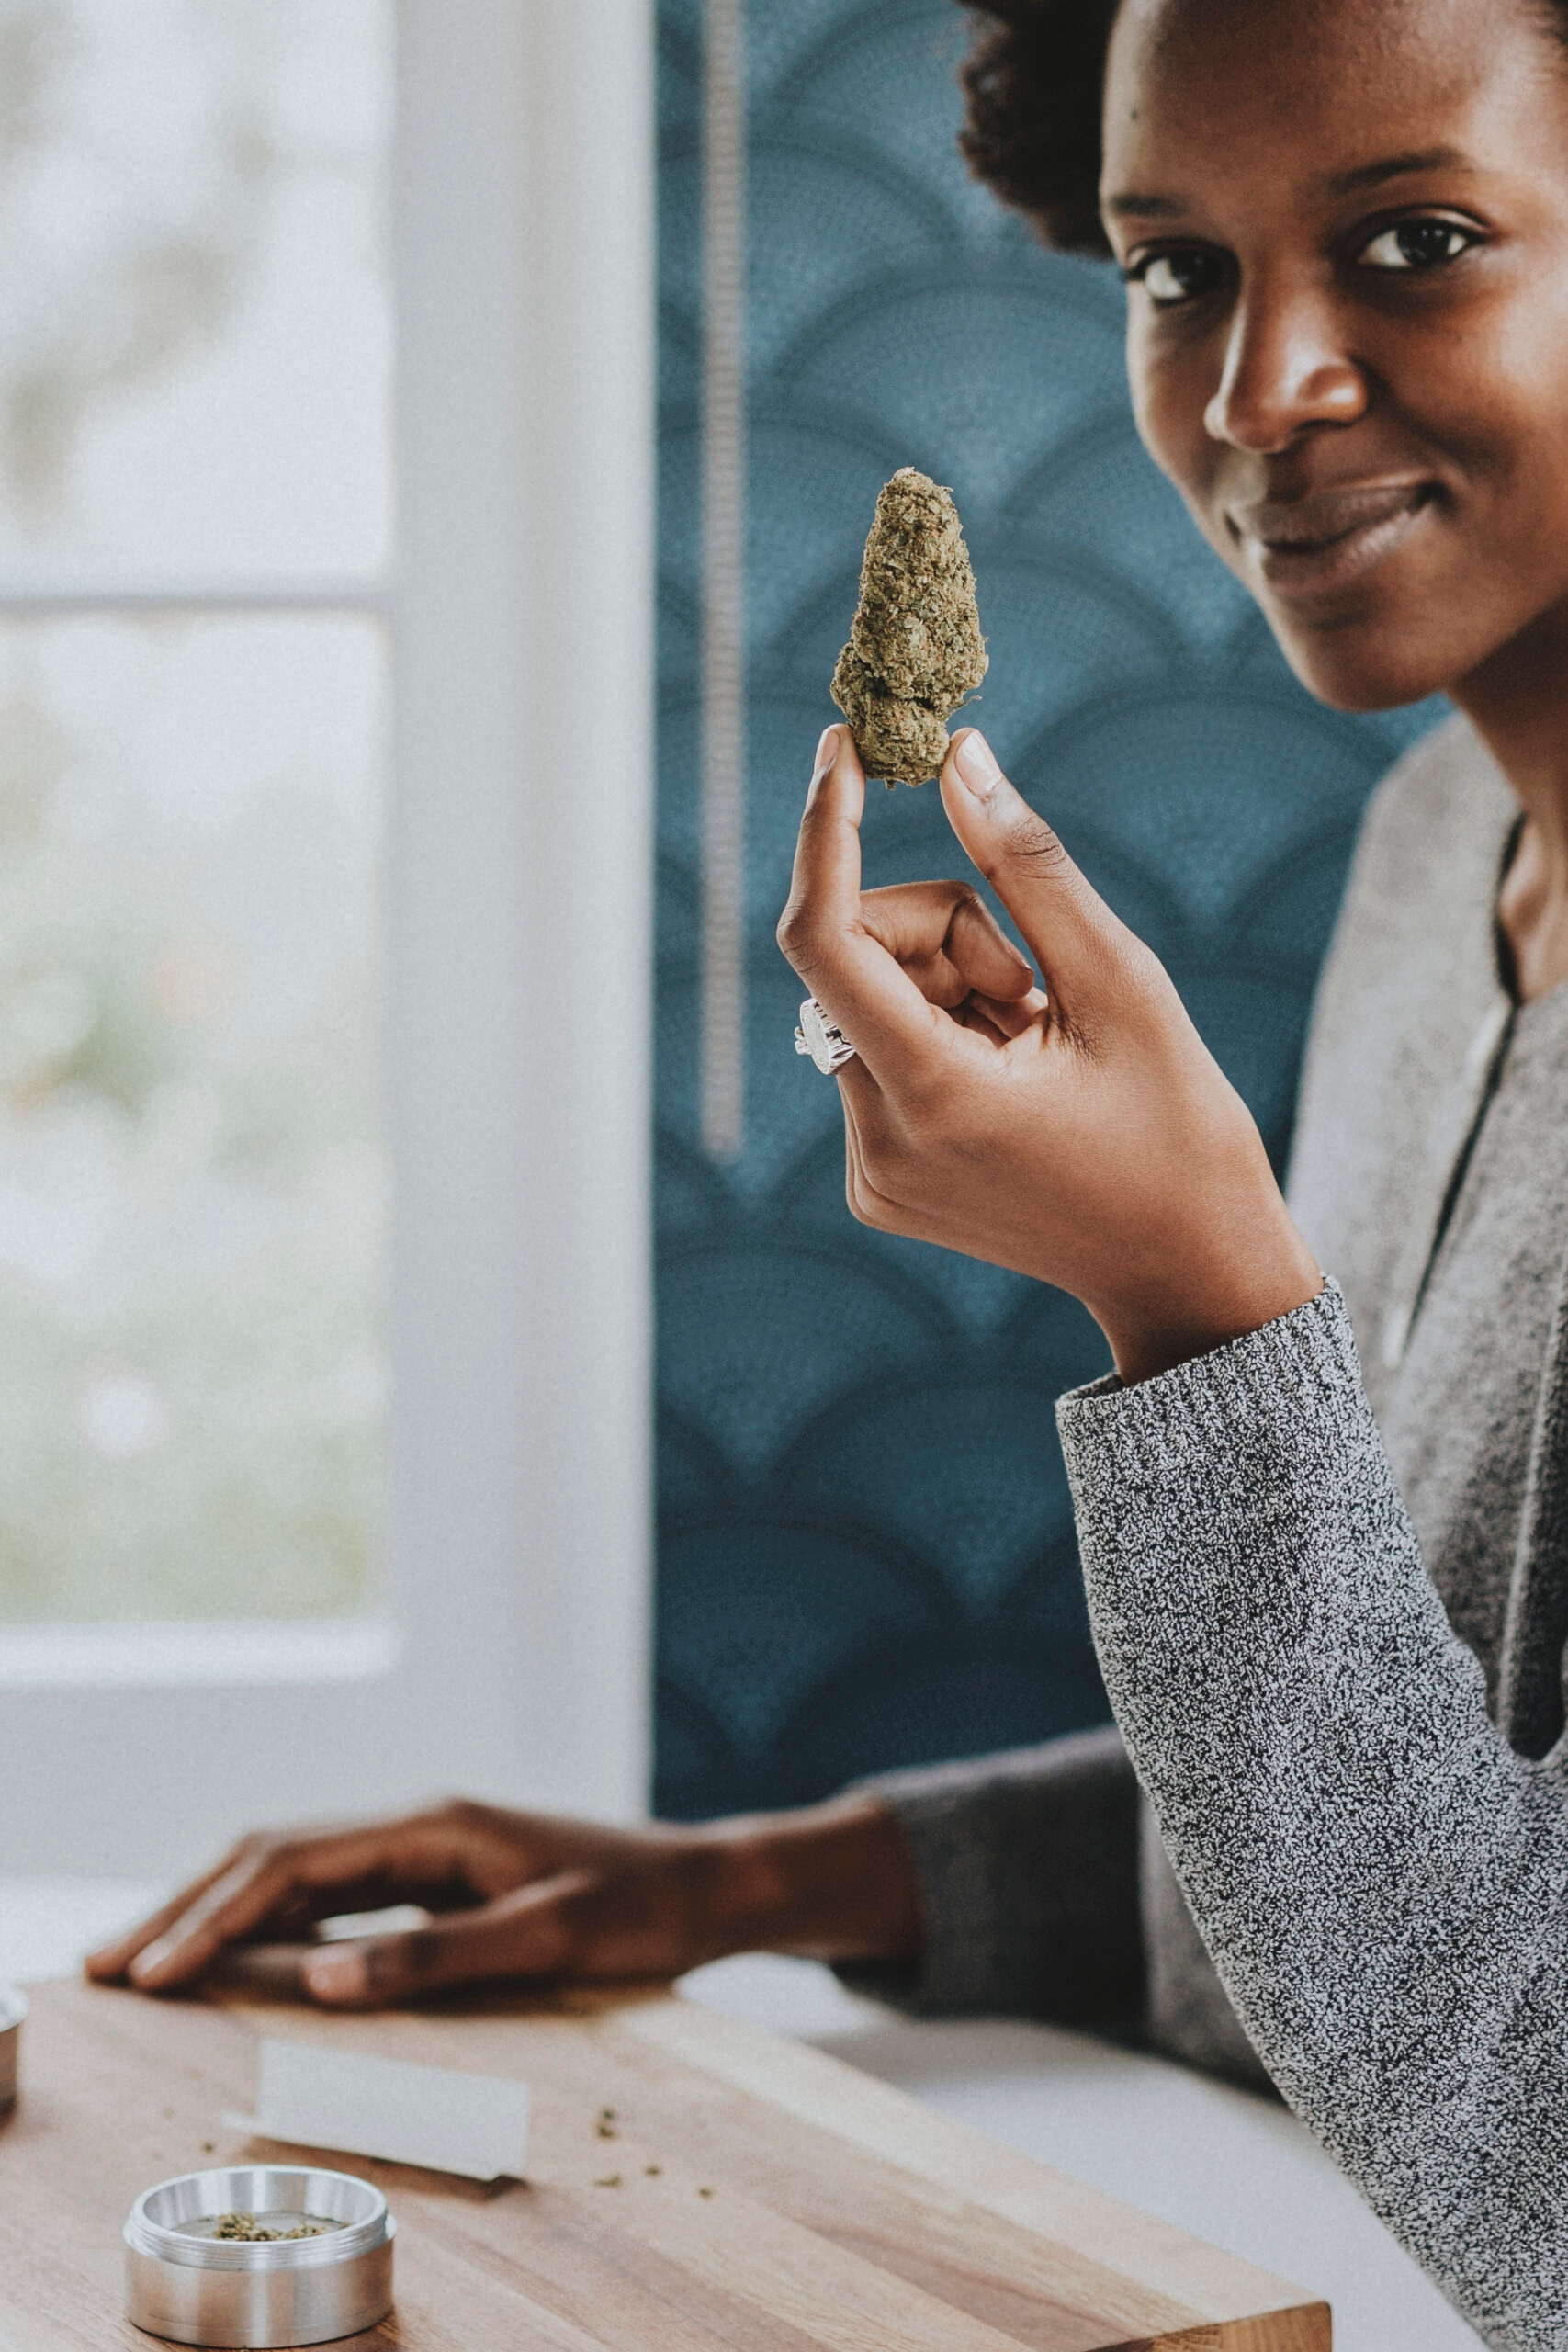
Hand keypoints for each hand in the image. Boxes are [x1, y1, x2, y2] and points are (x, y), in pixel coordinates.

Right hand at [84, 1792, 920, 2008]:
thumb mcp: (549, 1935)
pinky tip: (233, 1950)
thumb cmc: (641, 1907)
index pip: (294, 1865)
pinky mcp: (435, 1873)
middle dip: (185, 1905)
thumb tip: (317, 1978)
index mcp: (435, 1823)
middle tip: (107, 1965)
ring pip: (292, 1868)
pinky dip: (267, 1917)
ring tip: (142, 1958)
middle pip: (272, 1853)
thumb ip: (436, 1956)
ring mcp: (423, 1843)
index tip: (154, 1971)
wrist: (707, 1884)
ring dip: (215, 1908)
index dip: (215, 1916)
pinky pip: (329, 1890)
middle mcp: (418, 1821)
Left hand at [778, 726, 1320, 1382]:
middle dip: (942, 932)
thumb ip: (1027, 866)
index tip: (845, 750)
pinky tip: (1014, 1080)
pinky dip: (939, 1035)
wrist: (1189, 1272)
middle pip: (856, 959)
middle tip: (1034, 985)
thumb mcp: (1120, 981)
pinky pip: (877, 1054)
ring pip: (867, 1002)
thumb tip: (956, 757)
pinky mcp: (876, 1184)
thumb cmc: (1179, 1127)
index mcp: (936, 1098)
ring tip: (1037, 1043)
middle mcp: (880, 1144)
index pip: (823, 938)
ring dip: (947, 987)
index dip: (824, 832)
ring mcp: (871, 1173)